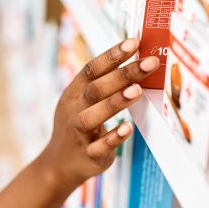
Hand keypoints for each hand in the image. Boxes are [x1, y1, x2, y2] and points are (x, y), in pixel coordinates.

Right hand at [39, 38, 158, 190]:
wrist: (58, 165)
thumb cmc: (78, 127)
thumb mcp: (80, 103)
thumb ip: (101, 84)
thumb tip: (136, 59)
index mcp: (73, 94)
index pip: (90, 70)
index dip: (111, 56)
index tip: (134, 42)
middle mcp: (73, 111)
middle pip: (95, 89)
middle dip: (123, 75)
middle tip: (150, 62)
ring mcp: (79, 134)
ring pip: (93, 116)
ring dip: (115, 102)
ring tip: (137, 90)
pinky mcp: (88, 155)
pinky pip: (99, 146)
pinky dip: (113, 137)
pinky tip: (127, 128)